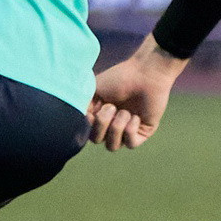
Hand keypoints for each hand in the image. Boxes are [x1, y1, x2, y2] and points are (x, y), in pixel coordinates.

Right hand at [88, 36, 186, 150]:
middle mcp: (112, 125)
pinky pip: (131, 144)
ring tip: (125, 112)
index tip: (92, 111)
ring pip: (113, 146)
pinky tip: (135, 116)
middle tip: (111, 107)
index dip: (88, 125)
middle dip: (102, 124)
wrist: (145, 74)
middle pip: (97, 140)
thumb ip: (81, 104)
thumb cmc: (119, 78)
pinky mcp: (143, 132)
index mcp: (99, 116)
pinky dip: (130, 130)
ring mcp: (127, 130)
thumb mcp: (92, 89)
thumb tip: (76, 120)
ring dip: (116, 127)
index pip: (87, 132)